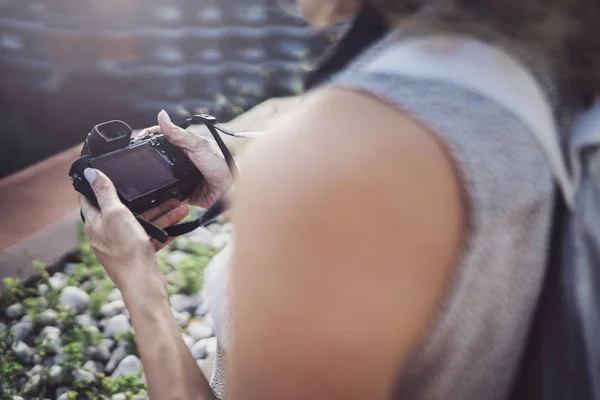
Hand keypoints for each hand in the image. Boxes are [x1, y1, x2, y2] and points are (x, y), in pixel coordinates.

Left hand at [77, 168, 187, 289]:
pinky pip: (151, 238)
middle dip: (145, 201)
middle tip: (161, 192)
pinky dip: (164, 230)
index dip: (96, 185)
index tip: (104, 174)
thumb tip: (89, 173)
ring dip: (161, 214)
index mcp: (96, 224)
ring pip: (142, 224)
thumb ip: (105, 192)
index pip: (90, 199)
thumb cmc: (125, 250)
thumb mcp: (115, 213)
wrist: (142, 283)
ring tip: (179, 207)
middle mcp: (106, 235)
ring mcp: (123, 246)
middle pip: (124, 211)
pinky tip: (178, 224)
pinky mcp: (138, 255)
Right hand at [138, 110, 233, 208]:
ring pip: (159, 173)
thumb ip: (179, 133)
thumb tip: (161, 115)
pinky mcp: (181, 192)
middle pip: (158, 155)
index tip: (138, 139)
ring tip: (139, 174)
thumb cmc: (221, 166)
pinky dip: (160, 191)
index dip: (149, 136)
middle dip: (146, 156)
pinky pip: (166, 192)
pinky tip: (152, 190)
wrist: (230, 191)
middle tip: (134, 157)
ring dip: (151, 174)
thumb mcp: (198, 146)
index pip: (163, 137)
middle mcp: (182, 159)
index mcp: (186, 145)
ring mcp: (180, 175)